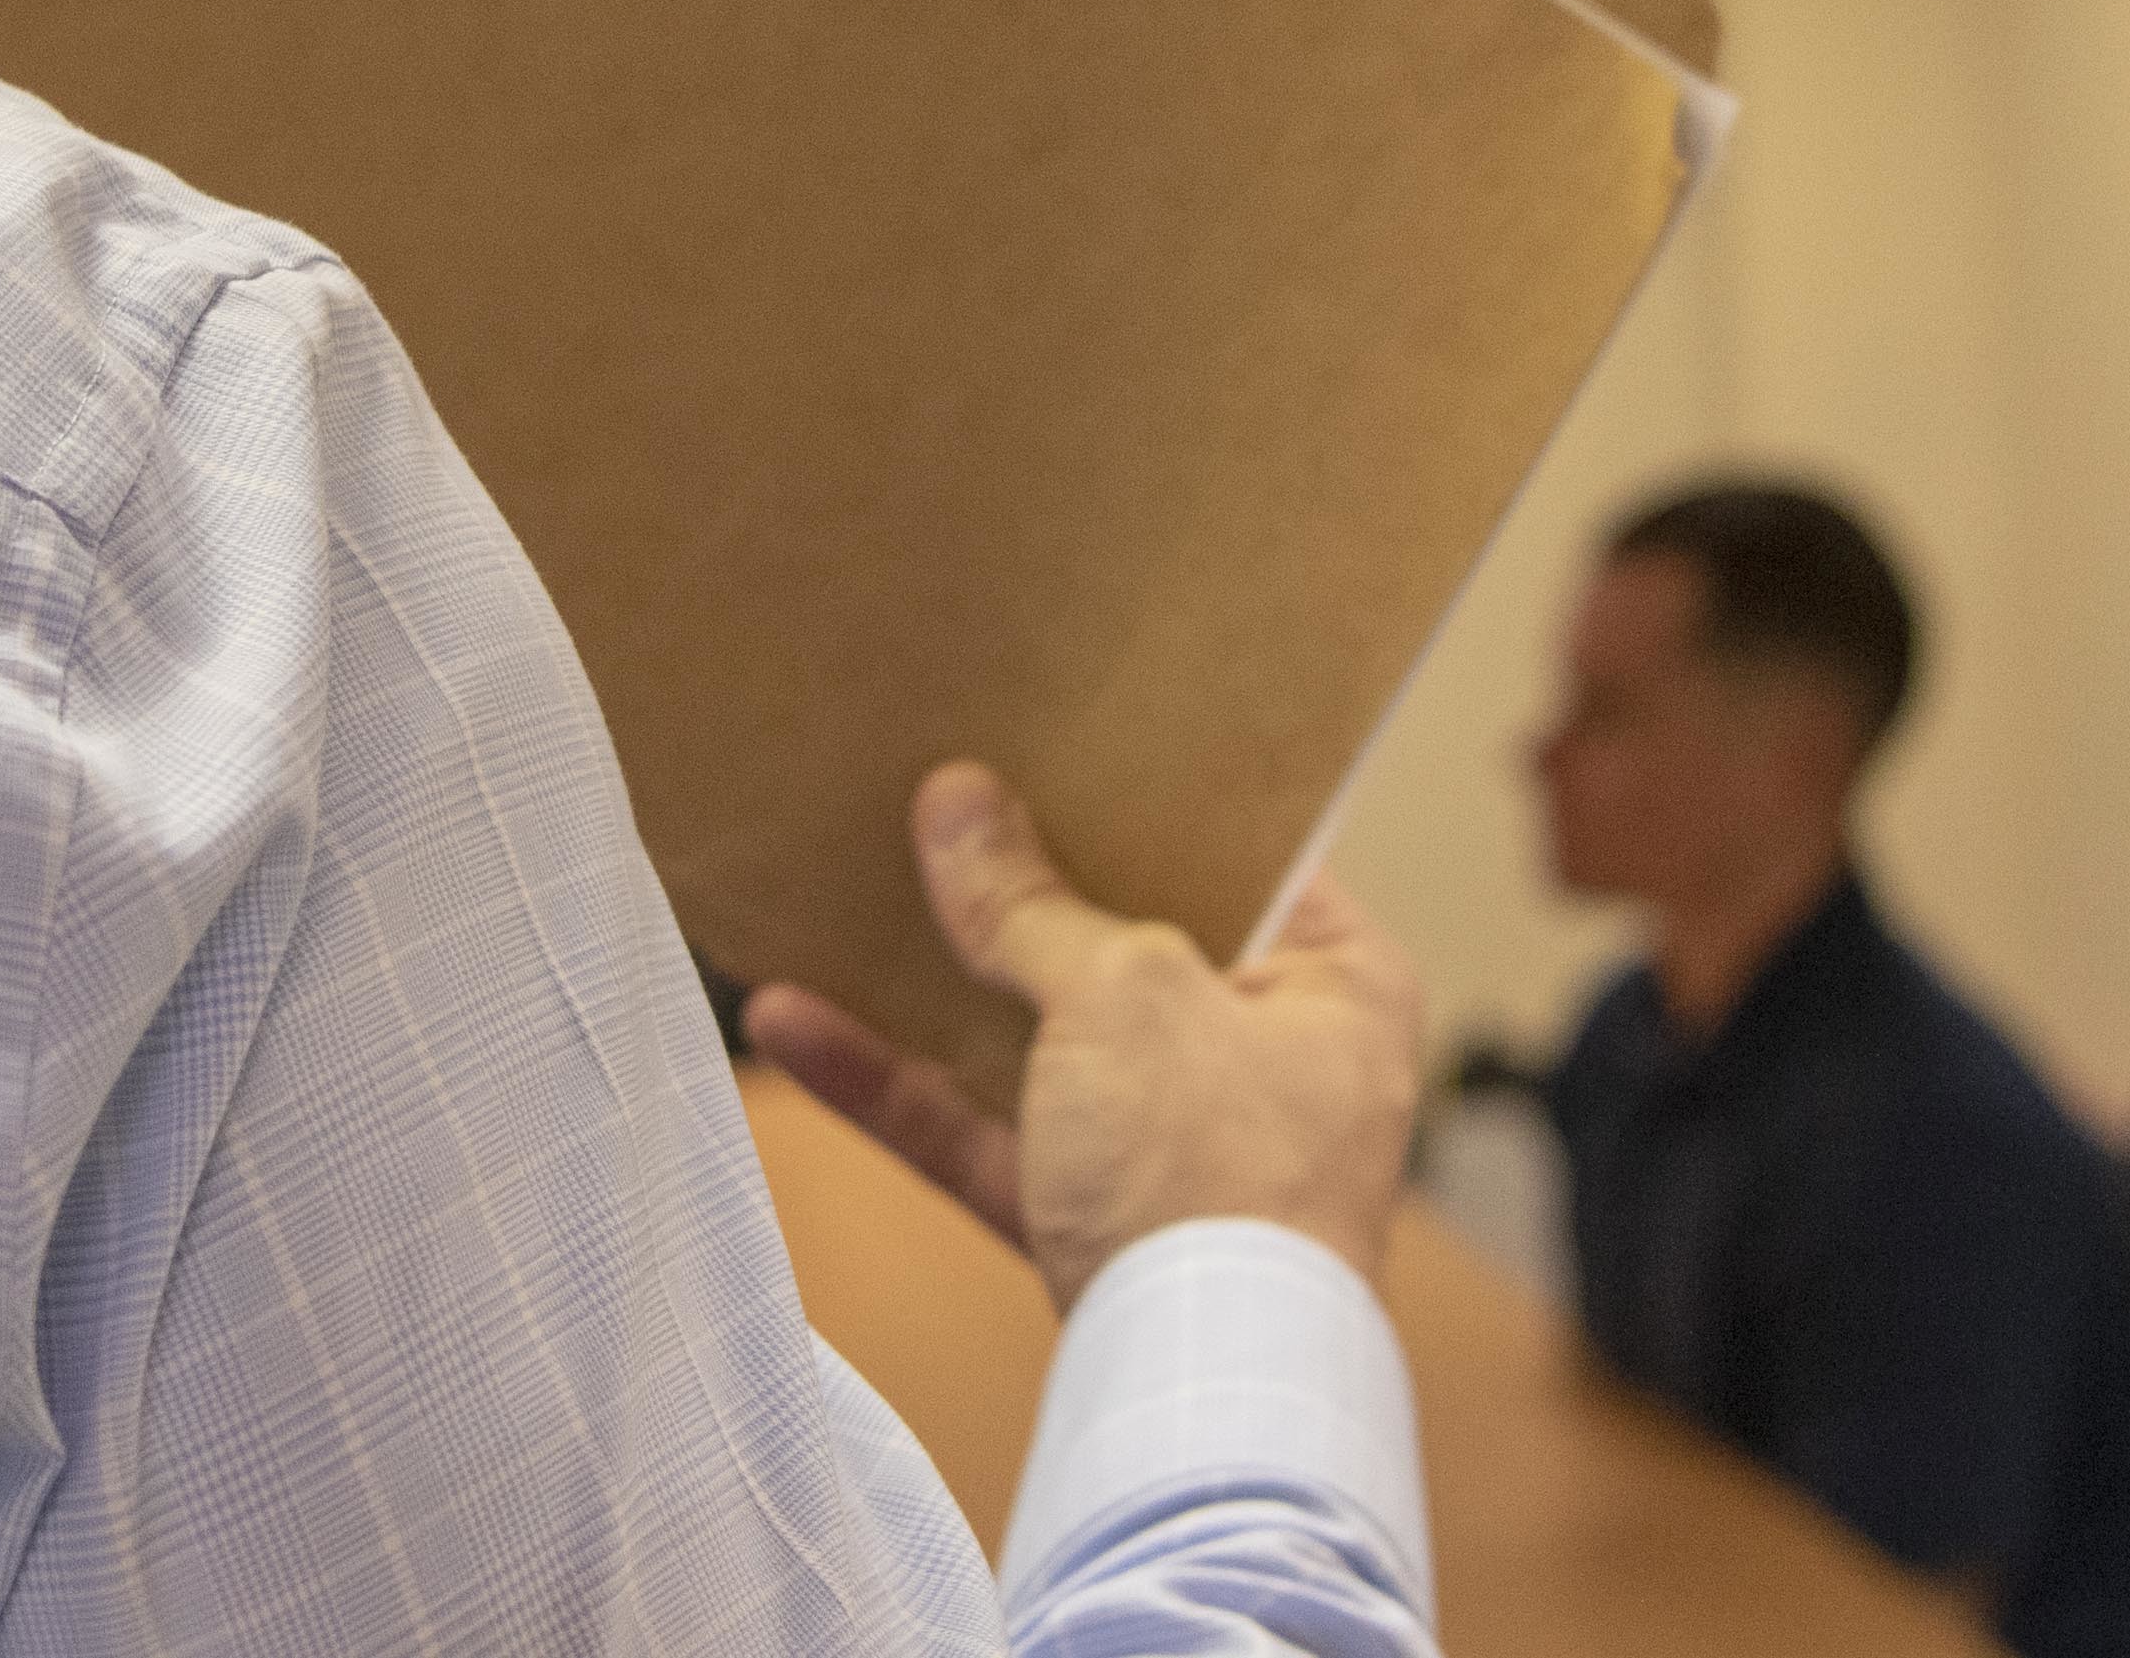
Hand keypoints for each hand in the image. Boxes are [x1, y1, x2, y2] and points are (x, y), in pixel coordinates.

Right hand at [744, 760, 1425, 1310]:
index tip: (1051, 734)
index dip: (1144, 795)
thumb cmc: (1214, 1172)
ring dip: (933, 984)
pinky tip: (793, 1027)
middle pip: (1126, 947)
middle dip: (1019, 889)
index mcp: (1335, 986)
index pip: (1243, 858)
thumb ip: (1032, 901)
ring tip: (832, 894)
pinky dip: (898, 1085)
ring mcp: (1175, 1150)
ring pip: (1039, 1043)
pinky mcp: (1092, 1223)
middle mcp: (1266, 1062)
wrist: (1196, 1394)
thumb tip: (961, 802)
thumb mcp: (1123, 992)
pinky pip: (987, 1132)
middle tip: (931, 792)